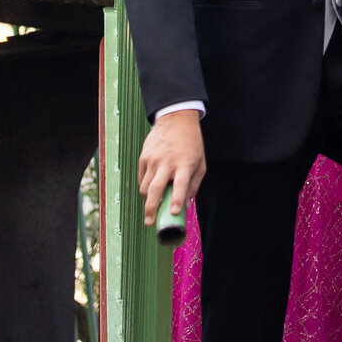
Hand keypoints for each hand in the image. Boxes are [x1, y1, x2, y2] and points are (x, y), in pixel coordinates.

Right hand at [138, 108, 206, 227]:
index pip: (180, 184)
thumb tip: (184, 206)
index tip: (173, 212)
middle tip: (149, 222)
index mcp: (184, 164)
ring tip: (151, 208)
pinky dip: (145, 188)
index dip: (176, 199)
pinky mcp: (143, 157)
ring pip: (145, 186)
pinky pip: (141, 178)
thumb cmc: (191, 144)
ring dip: (147, 200)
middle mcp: (167, 162)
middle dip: (151, 208)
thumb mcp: (200, 163)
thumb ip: (193, 185)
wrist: (176, 119)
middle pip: (155, 189)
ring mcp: (153, 159)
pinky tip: (150, 191)